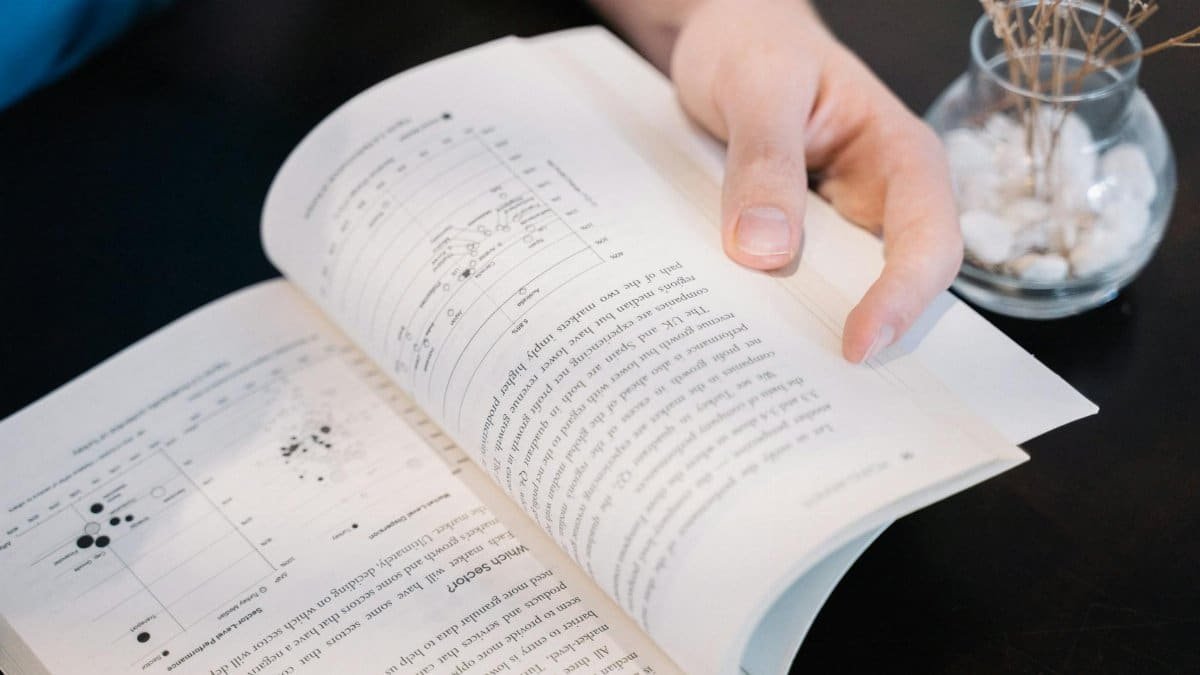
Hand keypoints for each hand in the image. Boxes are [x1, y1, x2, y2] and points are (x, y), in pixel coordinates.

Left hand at [594, 0, 963, 362]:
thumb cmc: (753, 40)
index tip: (855, 345)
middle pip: (891, 285)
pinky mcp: (792, 237)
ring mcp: (835, 222)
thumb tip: (764, 252)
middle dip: (859, 335)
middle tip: (808, 386)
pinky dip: (769, 308)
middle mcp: (879, 197)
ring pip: (837, 293)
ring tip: (767, 375)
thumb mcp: (758, 84)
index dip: (901, 299)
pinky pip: (791, 282)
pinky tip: (736, 334)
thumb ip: (764, 159)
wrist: (723, 31)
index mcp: (902, 156)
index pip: (927, 242)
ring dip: (808, 328)